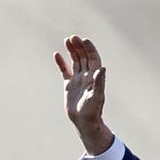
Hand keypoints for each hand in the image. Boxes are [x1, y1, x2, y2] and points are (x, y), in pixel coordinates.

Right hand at [54, 35, 113, 156]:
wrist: (84, 122)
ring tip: (67, 40)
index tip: (84, 40)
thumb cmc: (92, 110)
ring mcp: (78, 80)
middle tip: (73, 37)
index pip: (93, 58)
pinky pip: (65, 71)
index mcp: (94, 76)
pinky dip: (61, 63)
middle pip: (84, 57)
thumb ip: (99, 81)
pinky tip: (57, 54)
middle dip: (79, 46)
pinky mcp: (69, 85)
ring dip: (72, 51)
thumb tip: (102, 68)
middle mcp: (87, 76)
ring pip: (75, 61)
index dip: (89, 48)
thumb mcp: (96, 96)